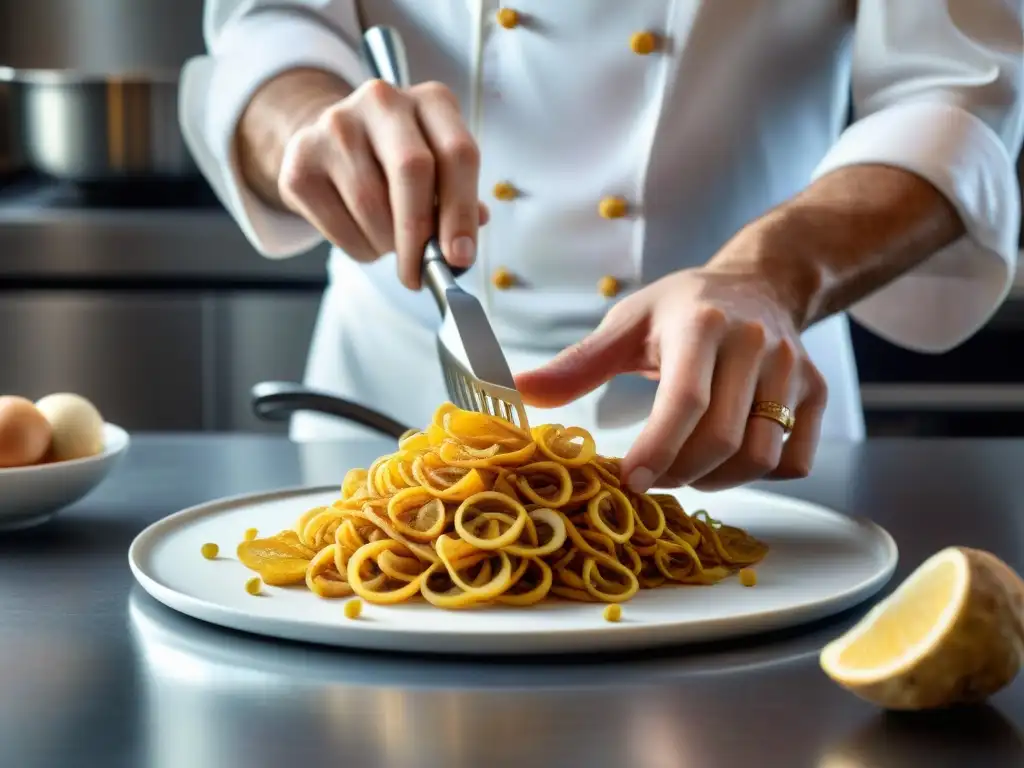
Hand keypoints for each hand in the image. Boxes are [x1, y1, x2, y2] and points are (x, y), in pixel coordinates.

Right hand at [278, 80, 487, 289]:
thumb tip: (461, 249)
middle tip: (421, 272)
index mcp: (431, 101)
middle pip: (412, 170)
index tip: (459, 257)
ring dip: (386, 244)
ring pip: (372, 204)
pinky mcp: (301, 157)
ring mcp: (336, 124)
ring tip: (390, 243)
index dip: (462, 211)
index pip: (458, 153)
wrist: (334, 142)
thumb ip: (457, 202)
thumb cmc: (398, 163)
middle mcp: (383, 101)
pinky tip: (364, 237)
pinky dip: (358, 247)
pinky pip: (337, 224)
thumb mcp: (439, 170)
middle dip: (420, 234)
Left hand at [515, 264, 827, 492]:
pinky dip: (761, 474)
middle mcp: (754, 345)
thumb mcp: (628, 322)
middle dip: (680, 472)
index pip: (684, 400)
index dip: (657, 450)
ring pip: (762, 455)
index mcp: (701, 325)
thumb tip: (518, 393)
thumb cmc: (685, 306)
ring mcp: (793, 369)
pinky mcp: (818, 391)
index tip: (628, 482)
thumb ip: (577, 363)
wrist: (760, 281)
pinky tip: (730, 457)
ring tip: (687, 467)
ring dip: (718, 479)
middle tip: (651, 477)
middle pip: (723, 438)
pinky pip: (796, 460)